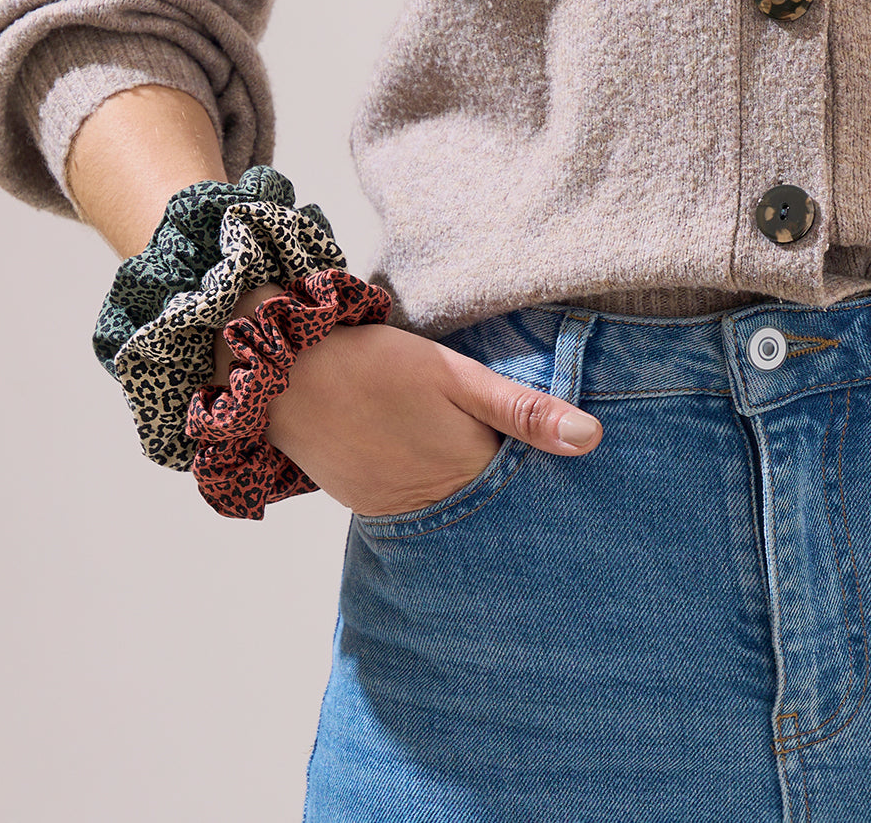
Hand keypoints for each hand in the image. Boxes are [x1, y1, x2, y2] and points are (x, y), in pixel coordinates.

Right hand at [212, 287, 602, 516]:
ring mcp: (390, 507)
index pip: (522, 493)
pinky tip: (426, 461)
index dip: (545, 483)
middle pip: (484, 506)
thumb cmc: (371, 363)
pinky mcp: (362, 500)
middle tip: (520, 472)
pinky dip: (423, 488)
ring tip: (470, 462)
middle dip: (507, 495)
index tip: (569, 479)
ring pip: (445, 507)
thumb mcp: (453, 373)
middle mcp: (430, 504)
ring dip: (461, 490)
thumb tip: (593, 440)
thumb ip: (521, 408)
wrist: (278, 372)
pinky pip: (408, 504)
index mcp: (463, 472)